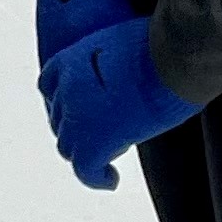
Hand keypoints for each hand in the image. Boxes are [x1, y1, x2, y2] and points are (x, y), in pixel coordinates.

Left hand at [39, 17, 194, 192]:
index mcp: (71, 59)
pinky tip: (110, 180)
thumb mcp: (124, 41)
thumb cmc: (162, 43)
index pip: (50, 85)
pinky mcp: (94, 143)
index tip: (79, 109)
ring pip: (68, 147)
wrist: (172, 57)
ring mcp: (78, 118)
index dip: (63, 101)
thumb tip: (128, 68)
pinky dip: (97, 178)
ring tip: (106, 157)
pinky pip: (86, 171)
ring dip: (84, 152)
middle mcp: (66, 89)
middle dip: (75, 128)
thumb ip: (112, 59)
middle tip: (99, 134)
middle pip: (60, 119)